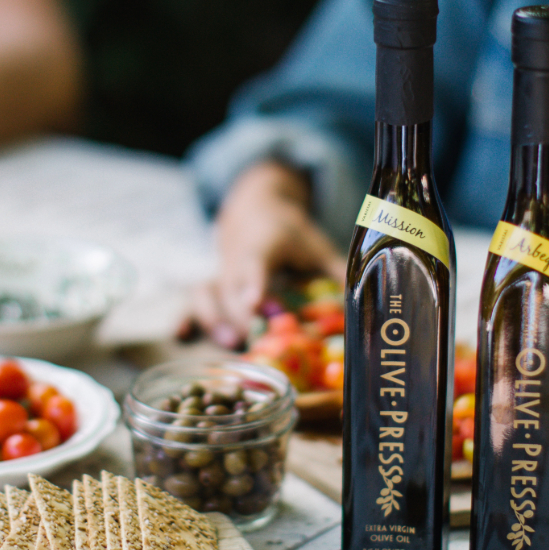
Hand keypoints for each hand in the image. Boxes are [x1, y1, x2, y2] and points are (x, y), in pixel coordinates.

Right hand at [186, 161, 344, 347]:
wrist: (255, 207)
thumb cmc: (289, 230)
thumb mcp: (316, 243)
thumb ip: (337, 270)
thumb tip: (366, 298)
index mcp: (263, 243)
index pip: (256, 263)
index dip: (253, 283)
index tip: (255, 304)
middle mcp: (236, 257)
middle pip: (230, 287)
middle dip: (238, 314)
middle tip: (254, 339)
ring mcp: (220, 270)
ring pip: (205, 292)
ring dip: (212, 318)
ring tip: (230, 342)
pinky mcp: (211, 281)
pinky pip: (193, 298)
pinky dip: (186, 315)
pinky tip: (182, 335)